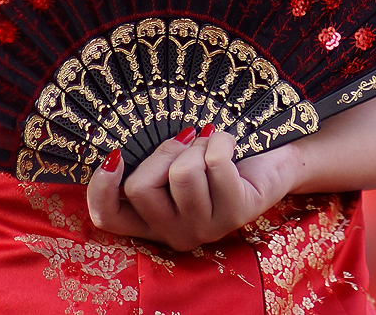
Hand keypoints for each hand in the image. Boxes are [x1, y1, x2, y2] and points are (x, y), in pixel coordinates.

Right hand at [85, 125, 304, 248]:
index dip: (100, 188)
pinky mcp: (235, 213)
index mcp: (154, 222)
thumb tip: (115, 154)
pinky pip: (214, 163)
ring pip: (181, 174)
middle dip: (165, 151)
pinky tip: (230, 145)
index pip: (108, 218)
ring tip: (212, 147)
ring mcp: (205, 228)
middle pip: (141, 187)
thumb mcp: (176, 161)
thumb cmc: (218, 157)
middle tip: (188, 143)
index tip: (115, 155)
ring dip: (197, 146)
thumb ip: (149, 164)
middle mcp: (175, 234)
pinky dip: (221, 140)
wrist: (274, 160)